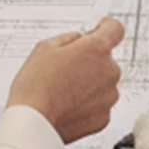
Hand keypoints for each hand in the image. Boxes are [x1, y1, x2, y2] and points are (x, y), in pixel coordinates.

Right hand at [6, 16, 125, 142]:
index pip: (115, 29)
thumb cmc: (36, 84)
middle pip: (106, 60)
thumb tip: (80, 39)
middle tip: (66, 70)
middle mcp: (109, 71)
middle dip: (90, 62)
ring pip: (103, 83)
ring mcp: (109, 96)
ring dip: (90, 84)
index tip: (100, 29)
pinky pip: (99, 104)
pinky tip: (68, 105)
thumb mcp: (46, 47)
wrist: (33, 121)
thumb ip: (70, 38)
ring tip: (64, 91)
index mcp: (97, 49)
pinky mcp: (104, 117)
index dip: (106, 27)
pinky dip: (88, 104)